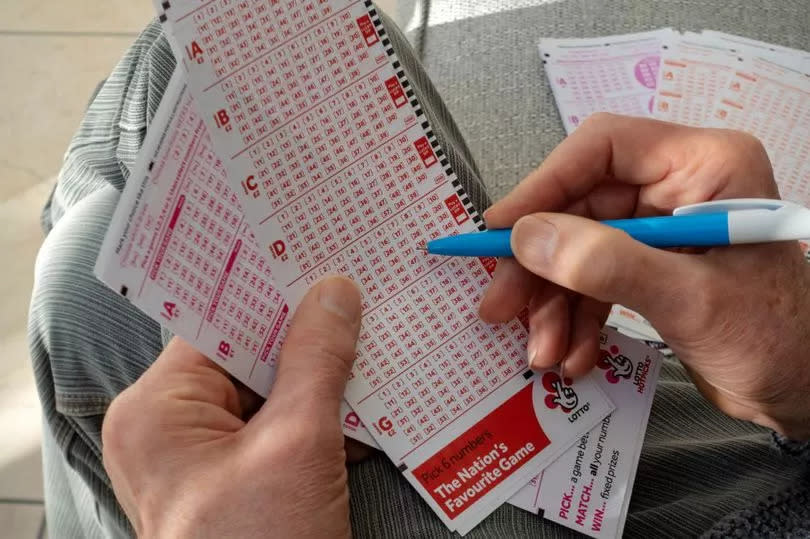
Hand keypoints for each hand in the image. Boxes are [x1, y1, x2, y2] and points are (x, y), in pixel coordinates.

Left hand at [102, 277, 364, 536]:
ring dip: (322, 387)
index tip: (322, 262)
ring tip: (373, 355)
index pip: (221, 324)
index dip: (274, 294)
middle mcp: (171, 430)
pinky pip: (278, 433)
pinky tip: (364, 413)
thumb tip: (335, 294)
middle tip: (361, 305)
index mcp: (158, 410)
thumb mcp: (297, 444)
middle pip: (250, 360)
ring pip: (271, 397)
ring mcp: (204, 461)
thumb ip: (317, 361)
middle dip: (309, 343)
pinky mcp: (236, 484)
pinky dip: (319, 425)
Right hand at [480, 113, 809, 439]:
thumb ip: (607, 265)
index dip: (543, 186)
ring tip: (542, 354)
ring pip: (579, 250)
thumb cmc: (775, 341)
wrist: (807, 394)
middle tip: (501, 307)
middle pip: (580, 207)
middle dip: (542, 267)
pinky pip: (595, 280)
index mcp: (703, 164)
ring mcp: (661, 228)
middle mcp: (678, 185)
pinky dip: (576, 318)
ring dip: (554, 304)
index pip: (602, 149)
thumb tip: (526, 238)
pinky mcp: (650, 266)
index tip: (500, 231)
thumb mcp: (688, 300)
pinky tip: (572, 355)